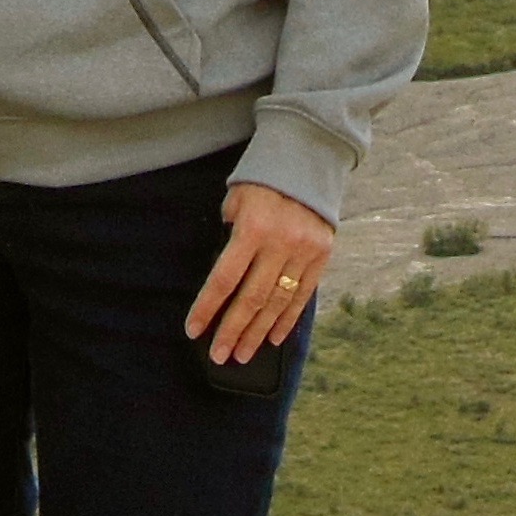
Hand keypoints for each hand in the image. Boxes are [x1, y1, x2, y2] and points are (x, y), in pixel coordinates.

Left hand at [186, 180, 333, 366]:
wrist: (307, 161)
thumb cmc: (260, 181)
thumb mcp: (235, 201)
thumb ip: (230, 238)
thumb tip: (225, 276)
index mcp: (252, 229)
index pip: (224, 279)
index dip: (208, 307)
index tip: (193, 330)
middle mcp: (281, 244)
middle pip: (251, 299)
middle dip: (232, 330)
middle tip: (218, 355)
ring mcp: (305, 253)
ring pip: (278, 304)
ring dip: (258, 333)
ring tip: (242, 353)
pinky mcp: (322, 257)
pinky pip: (303, 297)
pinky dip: (287, 320)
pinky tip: (274, 339)